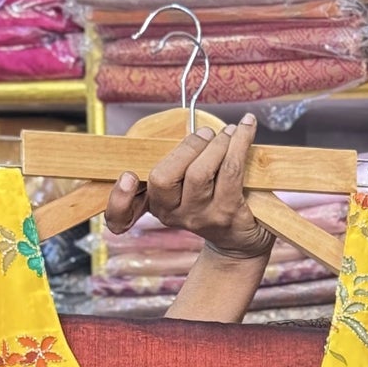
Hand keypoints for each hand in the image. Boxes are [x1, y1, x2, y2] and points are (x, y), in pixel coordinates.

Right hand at [103, 114, 273, 261]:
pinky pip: (231, 169)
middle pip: (164, 177)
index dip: (120, 199)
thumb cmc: (212, 202)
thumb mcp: (184, 189)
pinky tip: (247, 127)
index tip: (127, 176)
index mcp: (157, 205)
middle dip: (187, 146)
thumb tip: (181, 129)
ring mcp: (201, 217)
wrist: (240, 240)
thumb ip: (174, 165)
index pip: (122, 214)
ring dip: (217, 142)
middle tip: (207, 132)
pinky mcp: (229, 214)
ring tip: (229, 132)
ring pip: (200, 171)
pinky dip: (240, 141)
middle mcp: (174, 216)